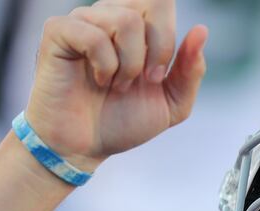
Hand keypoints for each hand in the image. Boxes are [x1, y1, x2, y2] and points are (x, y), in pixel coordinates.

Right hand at [23, 0, 206, 171]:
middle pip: (151, 3)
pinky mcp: (58, 31)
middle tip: (141, 81)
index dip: (168, 40)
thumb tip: (201, 30)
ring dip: (129, 64)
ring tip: (115, 84)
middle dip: (156, 50)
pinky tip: (97, 80)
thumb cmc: (121, 122)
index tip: (156, 78)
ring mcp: (83, 20)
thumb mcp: (171, 103)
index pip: (163, 2)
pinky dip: (104, 65)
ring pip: (126, 20)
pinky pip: (93, 34)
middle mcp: (110, 14)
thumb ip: (190, 70)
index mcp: (137, 25)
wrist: (84, 147)